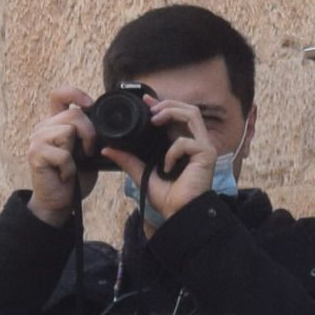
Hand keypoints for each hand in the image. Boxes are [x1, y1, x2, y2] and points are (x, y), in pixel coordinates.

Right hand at [23, 91, 96, 226]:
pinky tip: (64, 176)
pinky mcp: (35, 155)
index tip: (89, 105)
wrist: (60, 202)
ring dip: (78, 152)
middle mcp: (43, 127)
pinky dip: (69, 168)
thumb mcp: (87, 150)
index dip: (75, 94)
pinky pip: (63, 154)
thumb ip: (89, 132)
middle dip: (89, 133)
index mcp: (55, 122)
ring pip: (68, 130)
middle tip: (88, 152)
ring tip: (72, 165)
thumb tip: (105, 121)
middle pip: (73, 113)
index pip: (59, 94)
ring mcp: (37, 140)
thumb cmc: (75, 176)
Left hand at [133, 95, 220, 224]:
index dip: (162, 104)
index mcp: (183, 144)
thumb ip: (129, 160)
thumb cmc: (168, 197)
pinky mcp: (207, 153)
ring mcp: (204, 146)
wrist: (179, 214)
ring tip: (155, 119)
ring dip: (172, 112)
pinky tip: (167, 166)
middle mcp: (196, 142)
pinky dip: (173, 150)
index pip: (177, 116)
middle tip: (150, 108)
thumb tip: (108, 149)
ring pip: (192, 114)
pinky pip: (187, 141)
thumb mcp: (142, 173)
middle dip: (168, 104)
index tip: (145, 100)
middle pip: (188, 109)